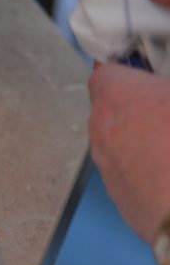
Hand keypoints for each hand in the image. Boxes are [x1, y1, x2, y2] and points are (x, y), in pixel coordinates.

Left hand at [88, 63, 169, 241]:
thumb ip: (168, 82)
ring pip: (120, 142)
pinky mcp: (121, 197)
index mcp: (117, 95)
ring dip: (144, 137)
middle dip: (140, 104)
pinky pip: (130, 172)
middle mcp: (101, 130)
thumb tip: (164, 89)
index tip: (147, 66)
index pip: (107, 68)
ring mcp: (107, 167)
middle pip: (113, 107)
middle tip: (167, 105)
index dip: (129, 67)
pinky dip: (149, 168)